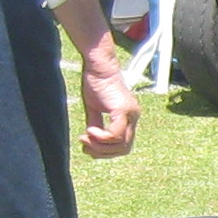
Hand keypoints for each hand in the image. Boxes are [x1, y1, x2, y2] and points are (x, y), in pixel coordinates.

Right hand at [56, 0, 137, 157]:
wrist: (98, 64)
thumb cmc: (95, 83)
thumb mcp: (94, 108)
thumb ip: (96, 124)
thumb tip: (92, 140)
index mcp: (128, 118)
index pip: (123, 145)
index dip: (105, 151)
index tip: (86, 144)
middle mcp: (133, 117)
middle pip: (124, 149)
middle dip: (103, 152)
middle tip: (84, 145)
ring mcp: (130, 114)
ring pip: (121, 145)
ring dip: (100, 146)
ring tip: (85, 137)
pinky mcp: (123, 110)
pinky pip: (116, 135)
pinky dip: (102, 138)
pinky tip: (90, 131)